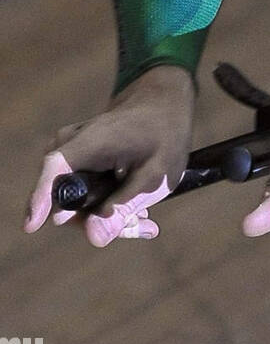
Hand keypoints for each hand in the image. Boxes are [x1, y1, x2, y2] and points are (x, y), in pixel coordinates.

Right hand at [24, 65, 194, 247]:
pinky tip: (138, 213)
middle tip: (139, 225)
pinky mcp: (76, 162)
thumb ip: (124, 206)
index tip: (32, 225)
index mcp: (90, 142)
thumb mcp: (155, 175)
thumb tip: (93, 238)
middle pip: (66, 198)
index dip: (41, 198)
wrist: (163, 106)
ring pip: (76, 200)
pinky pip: (83, 193)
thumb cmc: (163, 135)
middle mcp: (71, 146)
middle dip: (98, 220)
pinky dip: (108, 205)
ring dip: (108, 215)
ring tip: (145, 218)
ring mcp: (71, 153)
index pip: (54, 168)